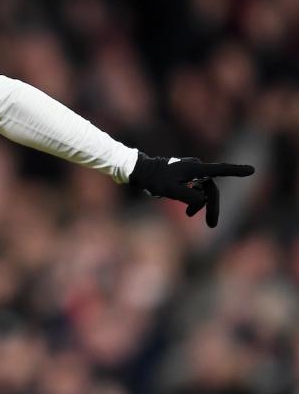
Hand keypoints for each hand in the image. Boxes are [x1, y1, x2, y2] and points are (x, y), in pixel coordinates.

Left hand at [128, 153, 254, 226]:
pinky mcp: (186, 176)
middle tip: (212, 225)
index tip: (251, 171)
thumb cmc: (154, 180)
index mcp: (195, 169)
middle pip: (211, 189)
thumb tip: (204, 200)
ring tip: (190, 217)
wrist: (140, 171)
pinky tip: (189, 212)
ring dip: (201, 205)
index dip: (236, 171)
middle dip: (213, 207)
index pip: (220, 170)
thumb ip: (189, 196)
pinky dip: (194, 200)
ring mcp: (191, 171)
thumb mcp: (171, 191)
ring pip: (204, 191)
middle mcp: (196, 168)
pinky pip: (196, 189)